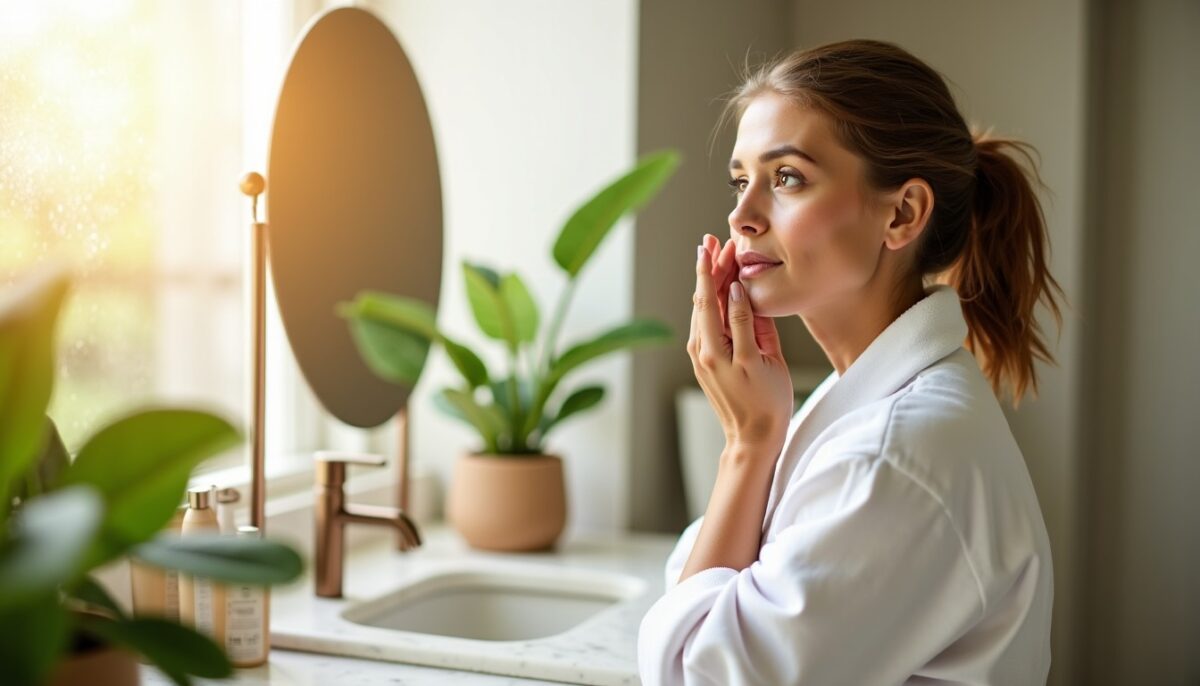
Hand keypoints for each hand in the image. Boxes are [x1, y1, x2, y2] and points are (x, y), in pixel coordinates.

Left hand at [689, 237, 793, 456]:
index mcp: (715, 349)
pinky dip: (710, 302)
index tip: (716, 246)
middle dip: (710, 268)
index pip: (712, 299)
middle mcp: (701, 350)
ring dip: (709, 282)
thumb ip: (749, 323)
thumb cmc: (768, 403)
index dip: (714, 269)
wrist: (753, 438)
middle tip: (716, 242)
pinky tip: (718, 287)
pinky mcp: (705, 361)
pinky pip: (705, 324)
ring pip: (703, 309)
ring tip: (715, 255)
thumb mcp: (765, 360)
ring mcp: (701, 356)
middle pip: (704, 299)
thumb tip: (739, 290)